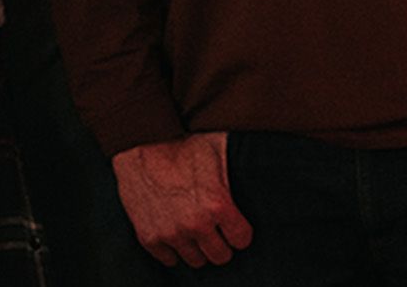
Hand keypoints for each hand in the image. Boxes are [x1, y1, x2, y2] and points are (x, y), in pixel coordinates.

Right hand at [110, 133, 249, 267]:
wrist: (141, 145)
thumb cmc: (184, 144)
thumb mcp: (221, 153)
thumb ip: (241, 168)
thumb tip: (265, 164)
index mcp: (218, 205)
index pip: (242, 240)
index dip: (240, 233)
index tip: (236, 226)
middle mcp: (195, 224)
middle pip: (220, 256)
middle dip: (222, 244)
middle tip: (217, 232)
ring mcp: (170, 233)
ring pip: (195, 261)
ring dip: (198, 248)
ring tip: (197, 232)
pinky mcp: (148, 237)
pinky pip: (168, 259)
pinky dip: (174, 250)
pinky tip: (177, 235)